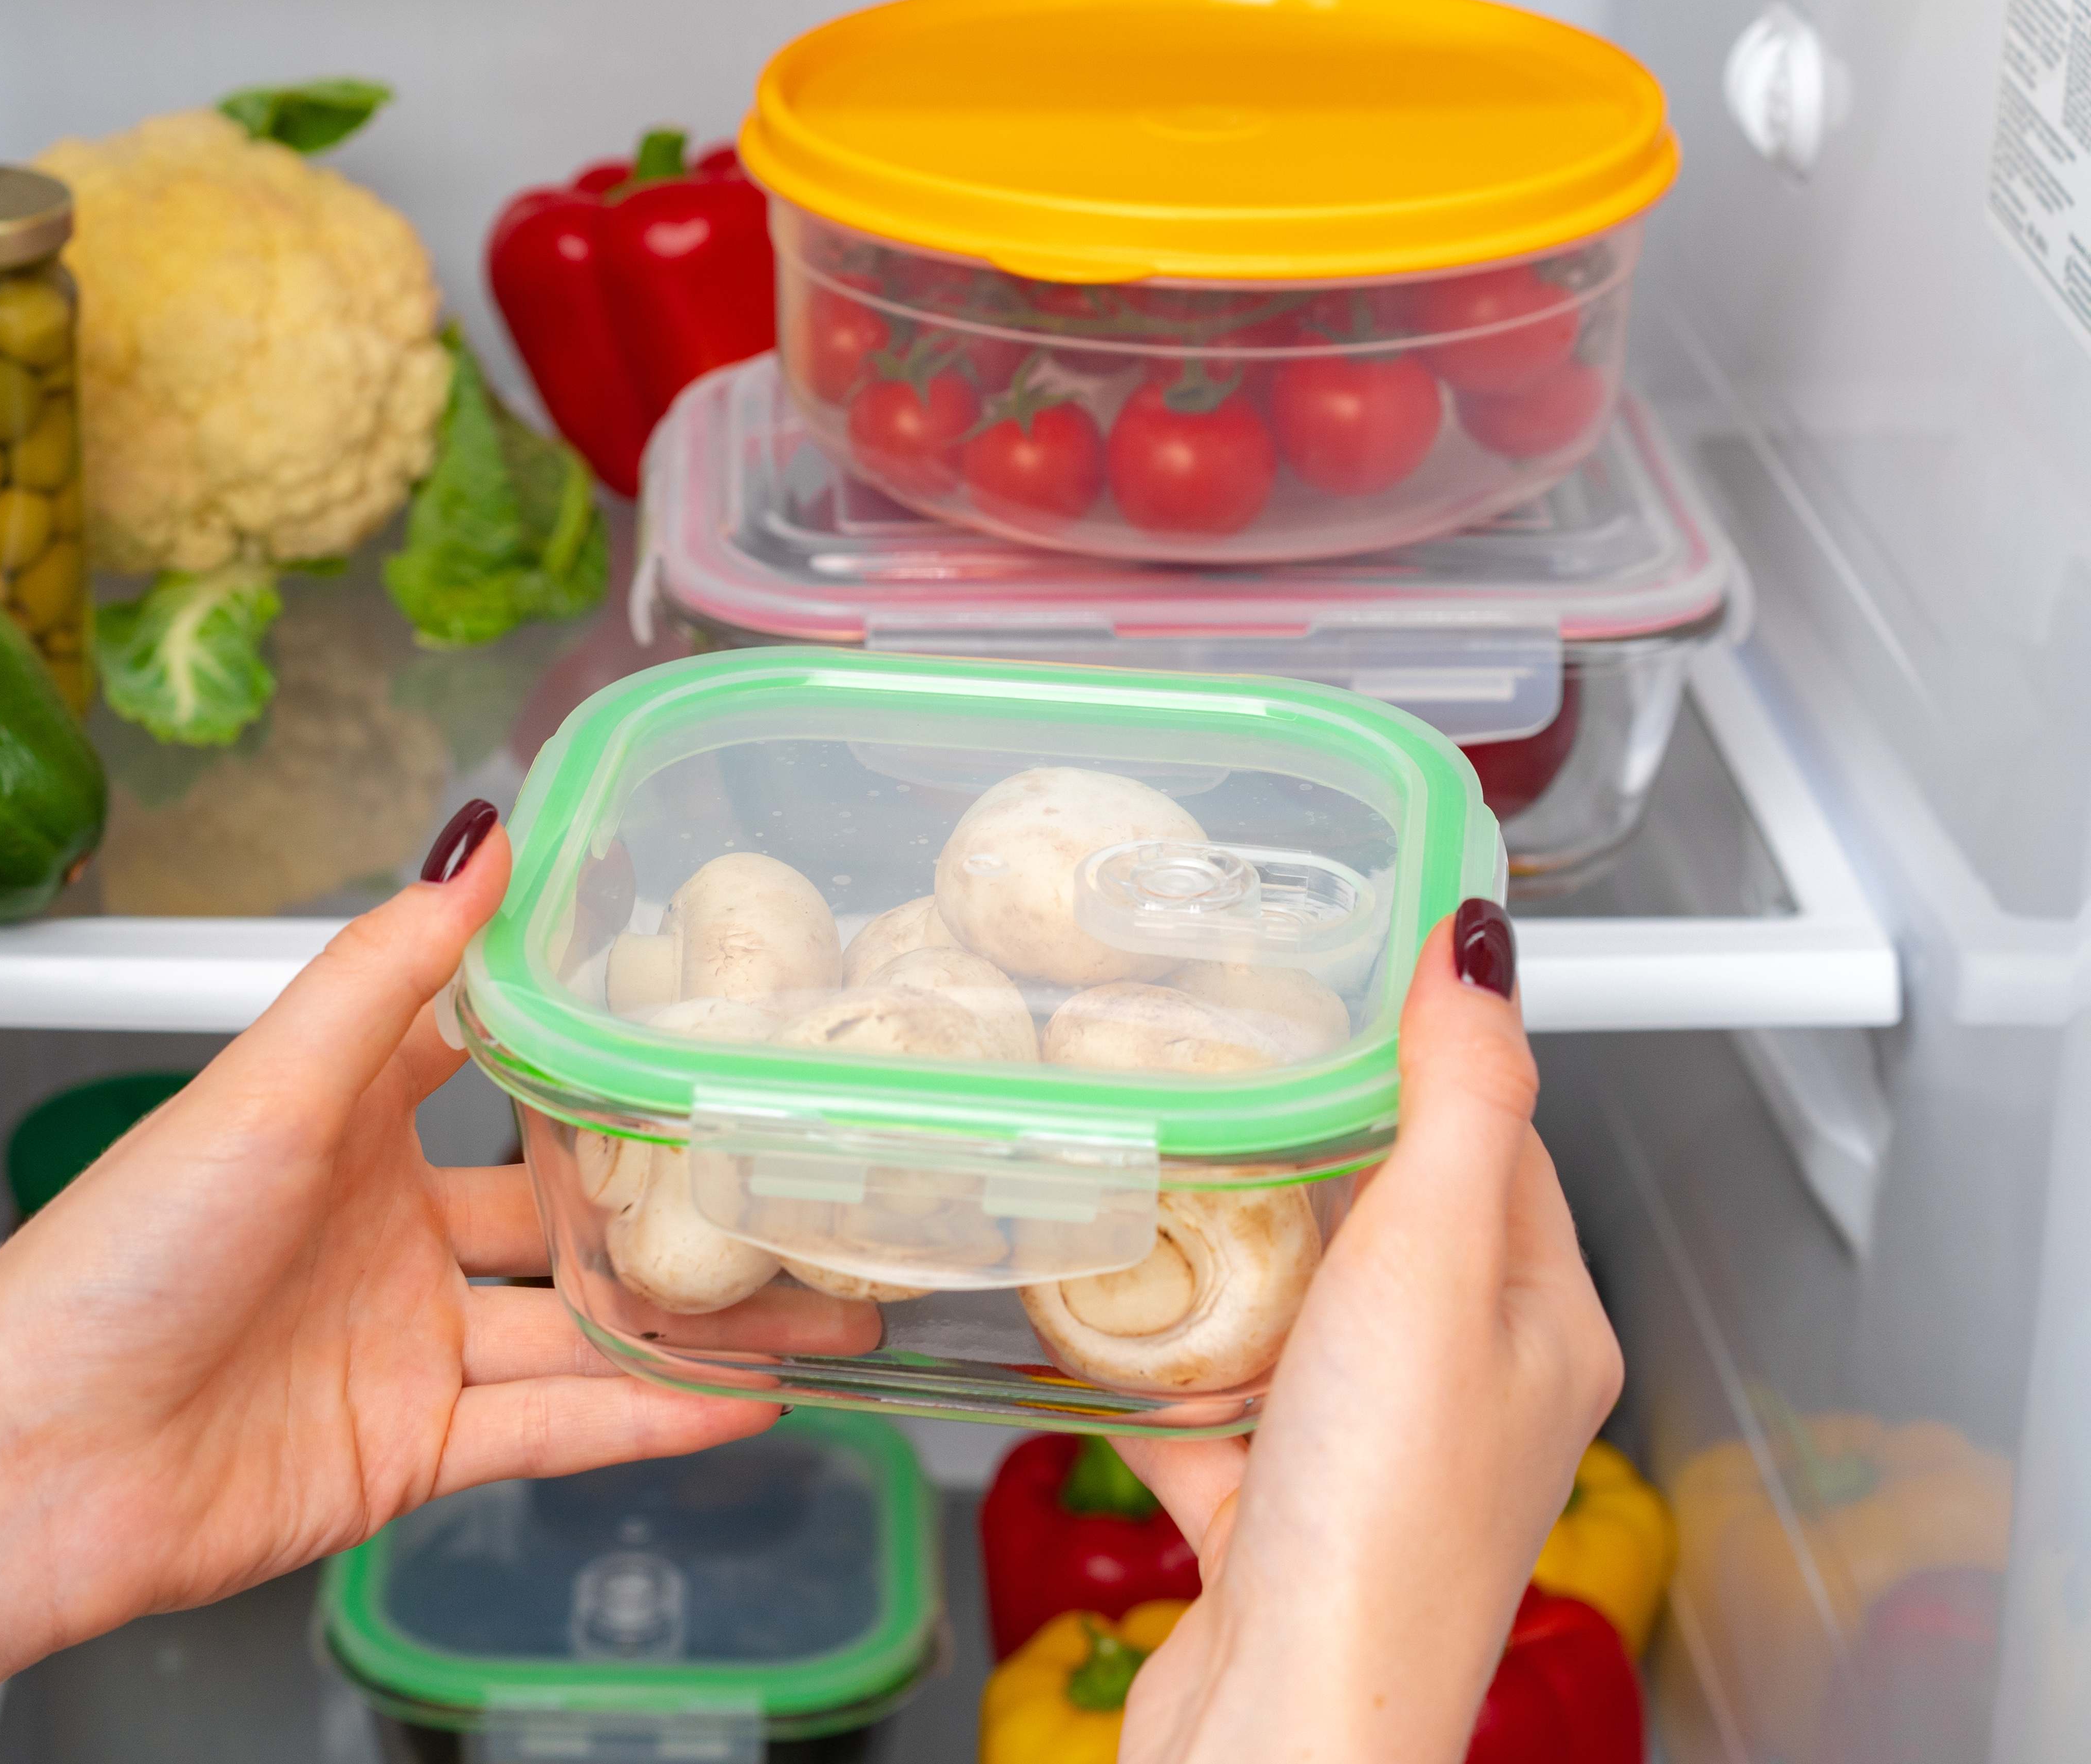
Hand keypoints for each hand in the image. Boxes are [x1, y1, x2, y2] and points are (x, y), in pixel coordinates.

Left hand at [0, 804, 772, 1658]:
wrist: (31, 1466)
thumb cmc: (116, 1261)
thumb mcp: (266, 1089)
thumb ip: (388, 972)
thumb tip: (481, 834)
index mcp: (344, 1124)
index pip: (491, 1055)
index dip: (592, 1030)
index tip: (709, 1001)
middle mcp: (386, 1227)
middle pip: (564, 1202)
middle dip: (679, 1196)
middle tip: (804, 1173)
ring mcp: (405, 1344)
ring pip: (584, 1323)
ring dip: (698, 1318)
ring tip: (828, 1306)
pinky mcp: (412, 1450)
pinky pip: (556, 1427)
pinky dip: (650, 1419)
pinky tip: (748, 1400)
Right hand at [1114, 901, 1622, 1763]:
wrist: (1289, 1719)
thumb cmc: (1381, 1519)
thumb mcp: (1433, 1260)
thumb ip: (1456, 1098)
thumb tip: (1482, 945)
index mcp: (1536, 1323)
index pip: (1494, 1140)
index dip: (1420, 1053)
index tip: (1340, 976)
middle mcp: (1463, 1388)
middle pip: (1379, 1219)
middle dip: (1292, 1144)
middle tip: (1205, 1062)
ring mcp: (1362, 1454)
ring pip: (1286, 1312)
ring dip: (1215, 1254)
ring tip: (1138, 1174)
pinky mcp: (1266, 1515)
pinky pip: (1205, 1407)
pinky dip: (1153, 1367)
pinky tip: (1096, 1329)